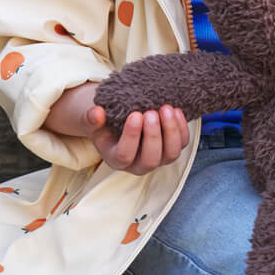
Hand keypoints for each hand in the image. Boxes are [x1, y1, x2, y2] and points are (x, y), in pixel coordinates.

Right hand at [45, 83, 190, 174]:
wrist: (122, 125)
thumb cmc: (106, 126)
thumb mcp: (94, 122)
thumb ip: (92, 119)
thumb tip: (96, 114)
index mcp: (117, 160)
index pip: (125, 155)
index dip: (131, 136)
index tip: (135, 115)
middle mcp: (139, 165)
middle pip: (151, 159)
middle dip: (153, 135)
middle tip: (151, 112)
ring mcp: (159, 159)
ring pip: (171, 154)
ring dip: (171, 131)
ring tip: (166, 109)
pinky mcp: (172, 149)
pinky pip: (183, 143)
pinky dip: (182, 128)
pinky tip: (176, 110)